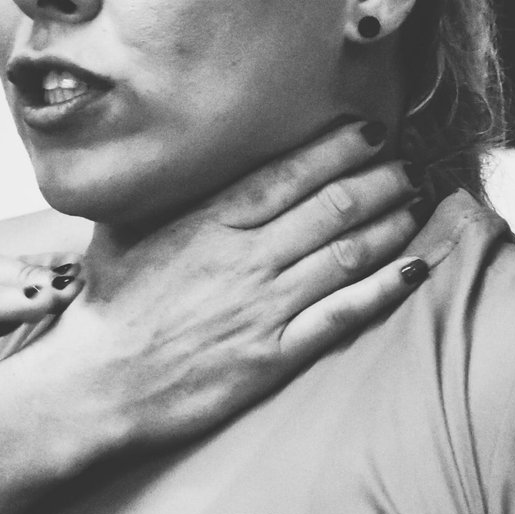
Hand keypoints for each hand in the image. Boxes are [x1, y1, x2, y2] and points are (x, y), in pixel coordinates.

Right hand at [22, 119, 423, 453]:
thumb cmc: (109, 304)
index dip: (337, 148)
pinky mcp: (274, 353)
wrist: (99, 381)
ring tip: (416, 203)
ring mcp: (263, 306)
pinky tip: (415, 266)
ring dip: (391, 223)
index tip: (368, 131)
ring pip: (346, 252)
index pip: (289, 172)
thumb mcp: (125, 229)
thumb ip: (165, 196)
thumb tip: (181, 161)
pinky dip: (385, 287)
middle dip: (378, 179)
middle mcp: (244, 256)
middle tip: (406, 164)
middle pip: (331, 206)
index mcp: (209, 220)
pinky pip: (343, 313)